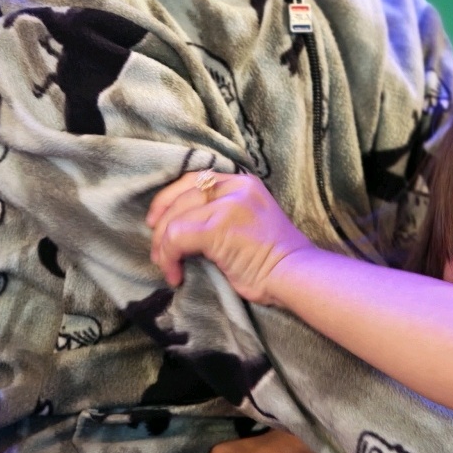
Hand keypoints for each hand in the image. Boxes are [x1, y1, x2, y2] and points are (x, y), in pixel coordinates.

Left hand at [148, 171, 311, 303]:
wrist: (296, 274)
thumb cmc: (274, 258)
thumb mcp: (248, 221)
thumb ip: (221, 213)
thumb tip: (180, 226)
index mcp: (244, 183)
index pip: (195, 178)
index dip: (169, 197)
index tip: (156, 221)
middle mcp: (236, 187)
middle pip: (181, 197)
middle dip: (161, 226)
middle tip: (158, 253)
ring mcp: (228, 205)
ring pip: (175, 219)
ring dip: (163, 247)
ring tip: (168, 267)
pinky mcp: (219, 227)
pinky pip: (176, 238)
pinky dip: (169, 257)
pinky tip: (176, 274)